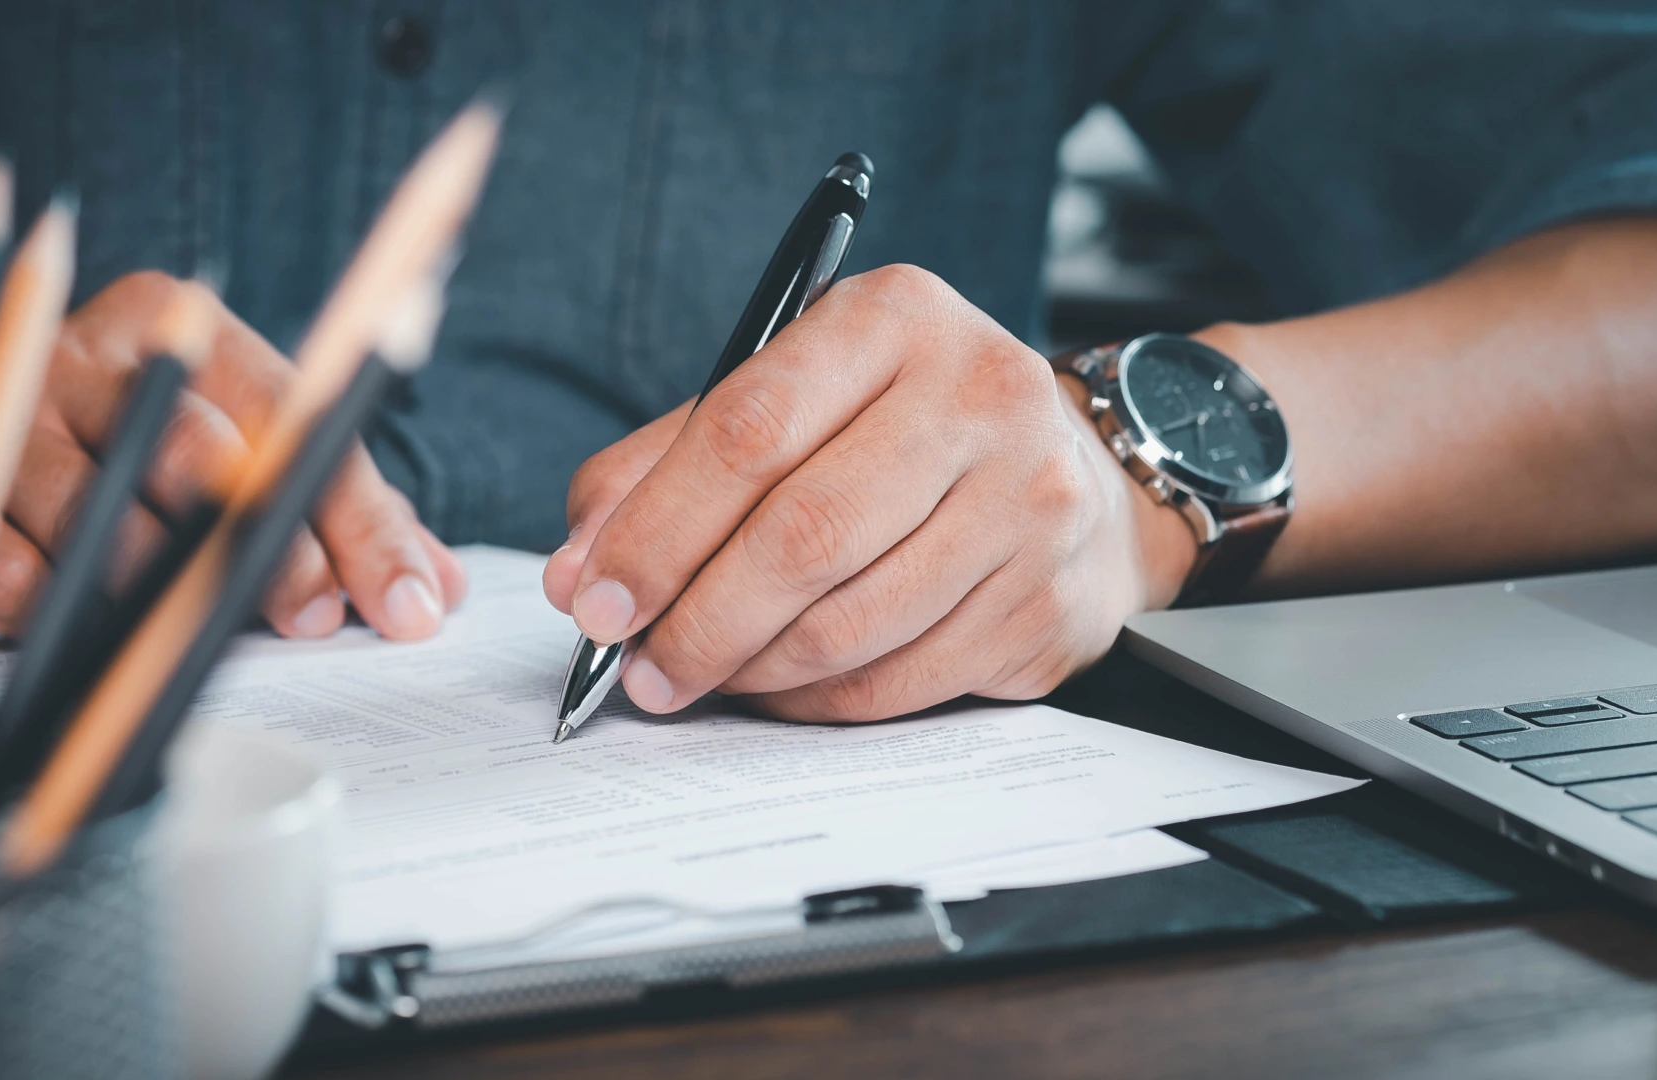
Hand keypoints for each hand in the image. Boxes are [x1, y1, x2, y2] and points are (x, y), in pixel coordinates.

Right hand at [0, 271, 466, 639]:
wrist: (10, 405)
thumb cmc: (171, 441)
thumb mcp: (264, 451)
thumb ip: (353, 513)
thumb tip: (434, 588)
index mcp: (190, 329)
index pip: (297, 421)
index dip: (356, 520)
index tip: (402, 602)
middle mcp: (97, 357)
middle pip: (196, 456)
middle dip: (266, 555)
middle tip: (311, 623)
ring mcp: (12, 411)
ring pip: (95, 514)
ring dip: (160, 592)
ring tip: (197, 642)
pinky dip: (53, 610)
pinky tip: (98, 640)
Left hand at [543, 264, 1194, 721]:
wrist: (1078, 476)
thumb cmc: (900, 432)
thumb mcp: (790, 399)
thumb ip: (668, 466)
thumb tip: (579, 573)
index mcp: (895, 318)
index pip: (749, 430)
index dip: (658, 529)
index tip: (593, 598)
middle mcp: (980, 396)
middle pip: (804, 536)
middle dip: (699, 621)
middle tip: (642, 669)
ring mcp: (1030, 503)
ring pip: (851, 625)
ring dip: (752, 672)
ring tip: (701, 678)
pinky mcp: (1046, 602)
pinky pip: (900, 681)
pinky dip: (817, 702)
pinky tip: (779, 690)